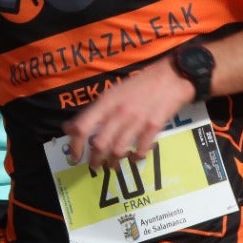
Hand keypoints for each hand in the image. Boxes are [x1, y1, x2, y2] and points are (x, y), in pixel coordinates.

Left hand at [62, 61, 193, 170]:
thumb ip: (93, 111)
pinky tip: (134, 158)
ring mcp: (137, 120)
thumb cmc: (140, 84)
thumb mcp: (113, 92)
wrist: (172, 76)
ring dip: (113, 162)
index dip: (75, 145)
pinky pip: (141, 149)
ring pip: (118, 150)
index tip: (74, 156)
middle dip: (95, 159)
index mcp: (106, 102)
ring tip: (112, 166)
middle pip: (100, 143)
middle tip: (94, 166)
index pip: (82, 126)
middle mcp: (119, 112)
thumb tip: (69, 128)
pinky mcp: (154, 127)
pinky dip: (136, 157)